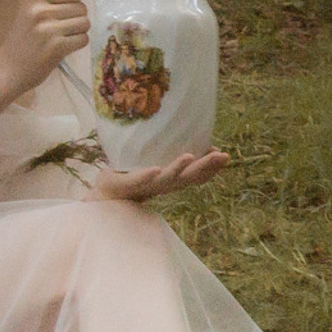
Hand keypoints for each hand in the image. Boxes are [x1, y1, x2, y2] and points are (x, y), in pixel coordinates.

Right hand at [0, 0, 90, 93]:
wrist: (9, 68)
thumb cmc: (24, 36)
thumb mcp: (32, 5)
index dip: (75, 1)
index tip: (62, 10)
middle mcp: (39, 9)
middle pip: (82, 7)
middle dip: (76, 18)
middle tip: (58, 28)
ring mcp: (48, 28)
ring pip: (85, 22)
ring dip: (78, 31)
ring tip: (61, 37)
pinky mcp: (56, 47)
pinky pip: (83, 39)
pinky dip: (77, 44)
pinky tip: (63, 47)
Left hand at [93, 147, 230, 203]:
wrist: (106, 195)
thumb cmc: (132, 175)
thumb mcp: (155, 163)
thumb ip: (169, 154)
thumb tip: (184, 135)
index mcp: (172, 180)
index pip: (197, 175)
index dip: (212, 168)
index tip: (225, 156)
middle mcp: (165, 184)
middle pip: (190, 177)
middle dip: (207, 166)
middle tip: (224, 156)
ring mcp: (148, 185)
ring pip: (168, 178)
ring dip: (180, 168)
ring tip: (190, 156)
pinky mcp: (130, 184)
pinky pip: (141, 179)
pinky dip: (150, 175)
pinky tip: (156, 169)